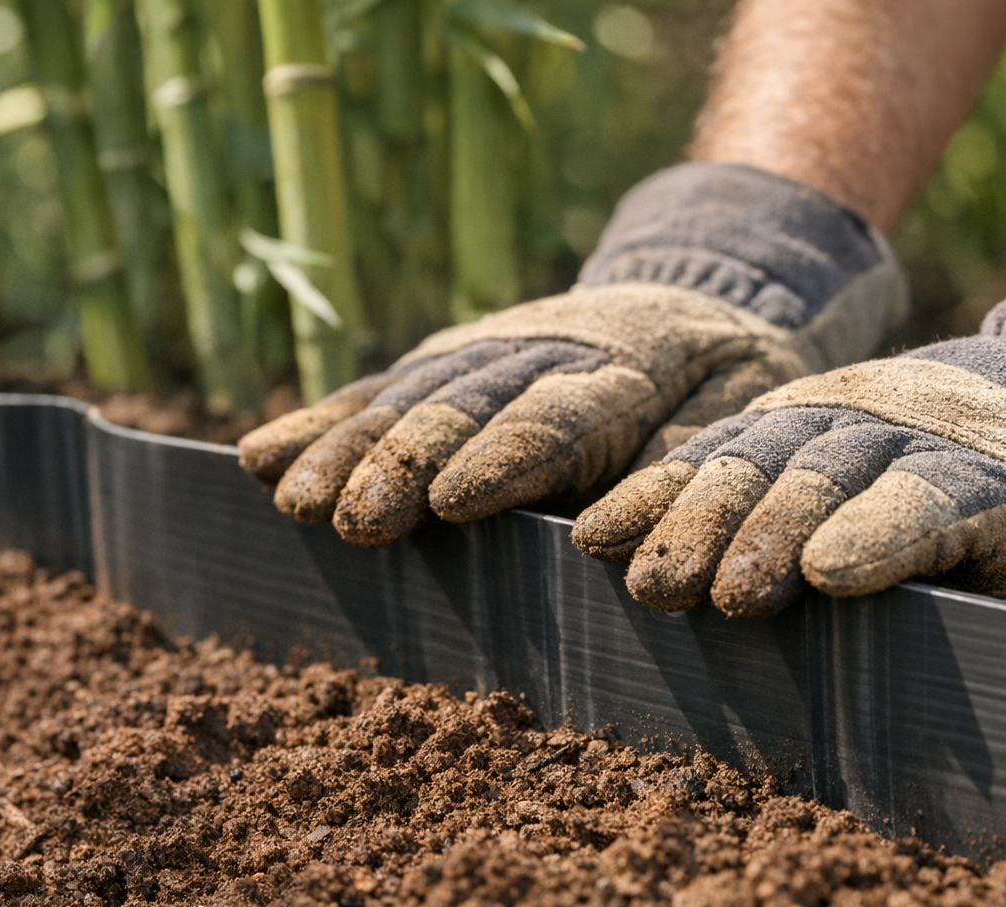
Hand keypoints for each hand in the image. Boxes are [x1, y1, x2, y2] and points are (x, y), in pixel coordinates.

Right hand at [238, 163, 907, 546]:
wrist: (704, 280)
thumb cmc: (728, 372)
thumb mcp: (746, 403)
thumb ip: (693, 456)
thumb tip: (636, 526)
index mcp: (621, 373)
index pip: (555, 419)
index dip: (500, 459)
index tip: (447, 501)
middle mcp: (538, 354)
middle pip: (460, 408)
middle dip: (401, 463)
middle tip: (349, 518)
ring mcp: (486, 350)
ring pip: (406, 397)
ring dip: (346, 450)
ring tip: (293, 503)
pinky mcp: (451, 355)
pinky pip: (378, 386)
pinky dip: (320, 420)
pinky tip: (258, 456)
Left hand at [574, 213, 1005, 614]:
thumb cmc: (955, 466)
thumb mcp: (853, 472)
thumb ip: (779, 510)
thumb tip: (655, 575)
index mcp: (806, 424)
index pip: (713, 461)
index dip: (653, 500)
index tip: (592, 545)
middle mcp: (849, 425)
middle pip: (756, 472)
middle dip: (697, 528)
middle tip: (648, 588)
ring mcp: (921, 446)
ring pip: (830, 486)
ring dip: (773, 539)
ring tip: (727, 594)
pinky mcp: (995, 483)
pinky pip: (931, 507)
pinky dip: (881, 536)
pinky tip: (836, 574)